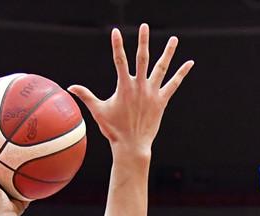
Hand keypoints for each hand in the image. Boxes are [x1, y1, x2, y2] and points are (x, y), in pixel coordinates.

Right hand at [68, 23, 192, 155]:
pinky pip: (174, 84)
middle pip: (142, 58)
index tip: (116, 31)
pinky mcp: (161, 101)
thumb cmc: (114, 130)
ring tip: (174, 39)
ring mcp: (152, 93)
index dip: (117, 45)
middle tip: (144, 25)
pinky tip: (189, 63)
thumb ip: (86, 96)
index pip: (119, 60)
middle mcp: (139, 87)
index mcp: (124, 87)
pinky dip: (182, 73)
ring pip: (161, 68)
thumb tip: (70, 87)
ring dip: (168, 53)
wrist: (132, 146)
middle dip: (143, 41)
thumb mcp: (98, 111)